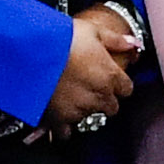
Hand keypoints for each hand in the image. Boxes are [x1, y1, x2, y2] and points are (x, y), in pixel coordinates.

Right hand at [44, 4, 140, 131]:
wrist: (30, 51)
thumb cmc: (60, 38)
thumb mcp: (92, 30)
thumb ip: (116, 40)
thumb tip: (133, 44)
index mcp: (109, 75)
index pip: (126, 89)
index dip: (118, 83)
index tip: (109, 78)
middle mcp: (98, 95)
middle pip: (111, 106)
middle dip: (103, 98)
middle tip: (88, 86)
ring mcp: (79, 109)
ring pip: (90, 116)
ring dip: (83, 109)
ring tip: (69, 95)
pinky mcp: (59, 118)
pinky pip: (66, 132)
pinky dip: (63, 127)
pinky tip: (58, 116)